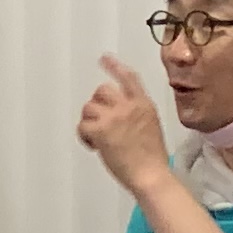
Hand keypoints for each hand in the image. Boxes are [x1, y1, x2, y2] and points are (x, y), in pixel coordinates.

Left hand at [76, 57, 167, 189]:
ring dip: (89, 122)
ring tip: (98, 138)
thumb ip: (135, 113)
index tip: (103, 58)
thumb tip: (117, 113)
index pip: (129, 78)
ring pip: (88, 108)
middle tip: (99, 121)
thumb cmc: (151, 157)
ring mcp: (114, 117)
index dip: (114, 67)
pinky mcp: (101, 130)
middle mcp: (129, 106)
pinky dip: (84, 136)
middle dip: (96, 104)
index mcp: (144, 104)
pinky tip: (94, 146)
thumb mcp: (150, 126)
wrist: (150, 174)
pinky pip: (82, 125)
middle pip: (101, 90)